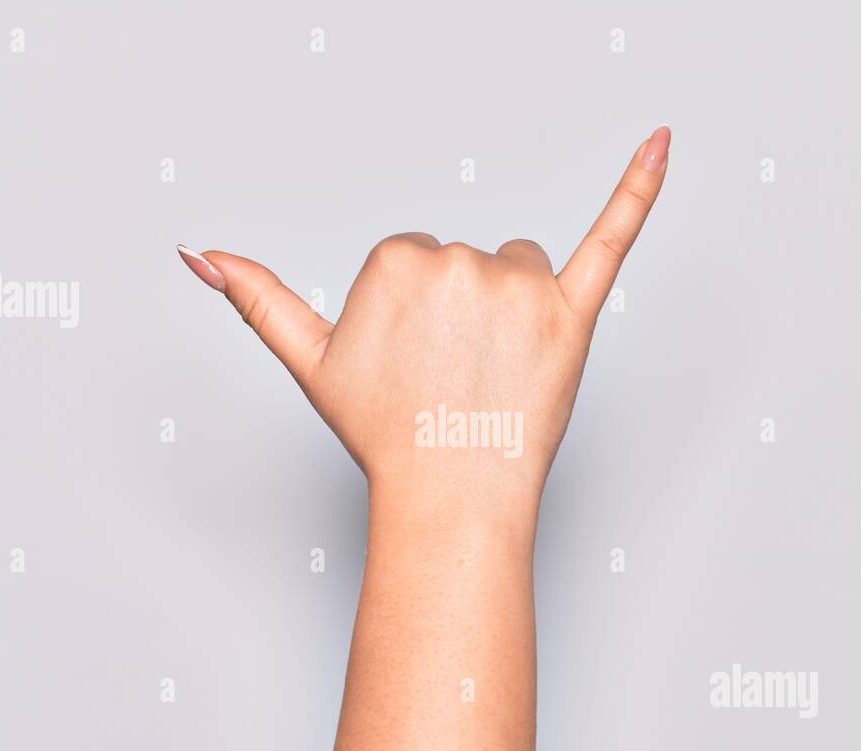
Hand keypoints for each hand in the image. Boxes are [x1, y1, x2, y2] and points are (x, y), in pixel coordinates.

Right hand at [178, 126, 669, 523]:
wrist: (449, 496)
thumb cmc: (384, 432)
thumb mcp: (310, 361)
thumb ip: (259, 297)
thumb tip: (199, 255)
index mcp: (398, 258)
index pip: (416, 259)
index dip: (417, 318)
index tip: (415, 362)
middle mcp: (459, 260)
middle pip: (469, 261)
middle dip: (464, 314)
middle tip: (455, 377)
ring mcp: (521, 288)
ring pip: (522, 268)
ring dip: (514, 309)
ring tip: (496, 373)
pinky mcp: (575, 313)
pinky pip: (611, 239)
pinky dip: (639, 190)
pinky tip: (661, 143)